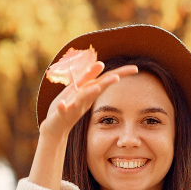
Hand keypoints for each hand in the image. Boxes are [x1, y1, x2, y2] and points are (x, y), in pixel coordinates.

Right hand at [28, 63, 137, 189]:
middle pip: (95, 85)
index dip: (120, 73)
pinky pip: (62, 110)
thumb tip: (102, 64)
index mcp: (89, 90)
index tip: (136, 69)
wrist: (54, 125)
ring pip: (80, 97)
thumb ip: (91, 79)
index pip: (106, 78)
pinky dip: (62, 107)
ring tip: (96, 88)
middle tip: (118, 77)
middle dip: (106, 81)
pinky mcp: (60, 113)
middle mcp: (81, 95)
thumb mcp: (82, 93)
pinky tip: (64, 105)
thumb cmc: (69, 107)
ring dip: (87, 92)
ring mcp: (71, 104)